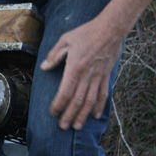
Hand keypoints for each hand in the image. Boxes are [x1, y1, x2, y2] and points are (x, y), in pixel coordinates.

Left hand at [40, 0, 152, 129]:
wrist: (111, 28)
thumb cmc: (86, 32)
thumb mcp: (65, 40)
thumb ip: (54, 55)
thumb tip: (44, 67)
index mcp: (75, 68)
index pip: (65, 92)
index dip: (58, 104)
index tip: (53, 112)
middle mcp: (87, 76)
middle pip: (77, 101)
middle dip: (69, 115)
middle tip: (63, 127)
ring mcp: (98, 77)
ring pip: (90, 101)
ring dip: (83, 115)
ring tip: (77, 126)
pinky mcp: (106, 75)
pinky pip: (103, 94)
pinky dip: (99, 106)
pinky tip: (95, 115)